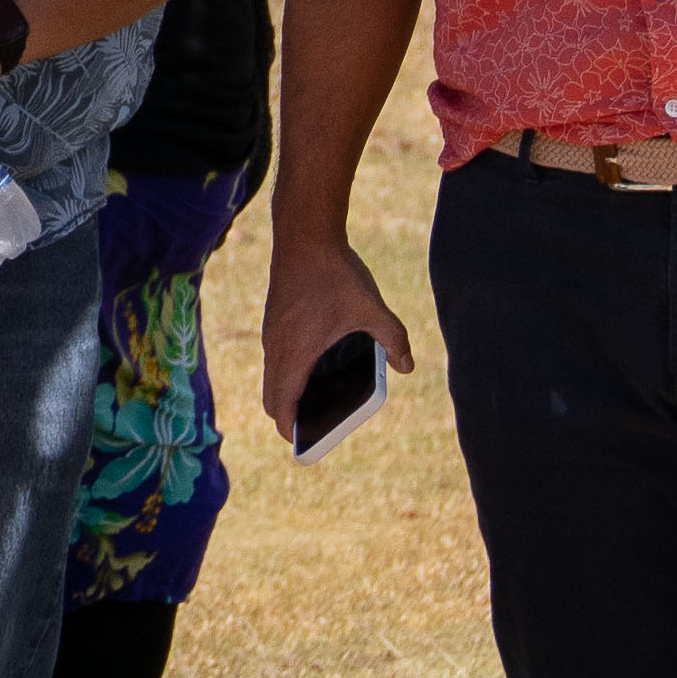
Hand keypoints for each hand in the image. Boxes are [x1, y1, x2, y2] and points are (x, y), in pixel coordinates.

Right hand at [259, 233, 419, 440]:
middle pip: (271, 396)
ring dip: (286, 392)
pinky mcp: (273, 320)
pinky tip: (314, 364)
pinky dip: (287, 371)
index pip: (280, 404)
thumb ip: (393, 339)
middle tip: (313, 426)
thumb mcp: (371, 308)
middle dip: (287, 415)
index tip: (301, 441)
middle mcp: (276, 347)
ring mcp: (271, 333)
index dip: (288, 428)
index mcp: (295, 353)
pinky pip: (275, 357)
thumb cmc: (335, 274)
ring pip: (271, 376)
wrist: (305, 236)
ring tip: (316, 400)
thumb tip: (406, 367)